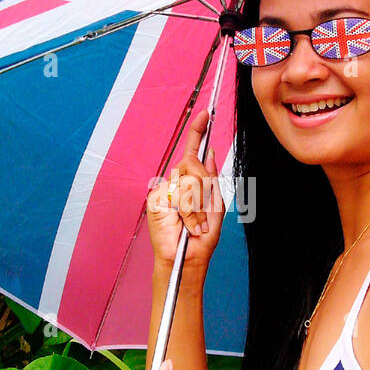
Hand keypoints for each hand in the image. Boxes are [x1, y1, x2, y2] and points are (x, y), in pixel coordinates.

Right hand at [146, 108, 224, 275]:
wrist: (189, 256)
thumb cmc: (202, 235)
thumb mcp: (214, 203)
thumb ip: (209, 178)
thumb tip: (209, 151)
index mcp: (192, 181)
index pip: (193, 151)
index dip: (198, 131)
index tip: (206, 113)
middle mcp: (177, 181)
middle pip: (192, 163)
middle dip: (204, 186)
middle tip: (205, 210)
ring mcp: (165, 189)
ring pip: (186, 178)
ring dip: (197, 203)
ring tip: (196, 223)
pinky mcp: (156, 199)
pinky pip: (177, 193)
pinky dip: (188, 210)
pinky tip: (185, 223)